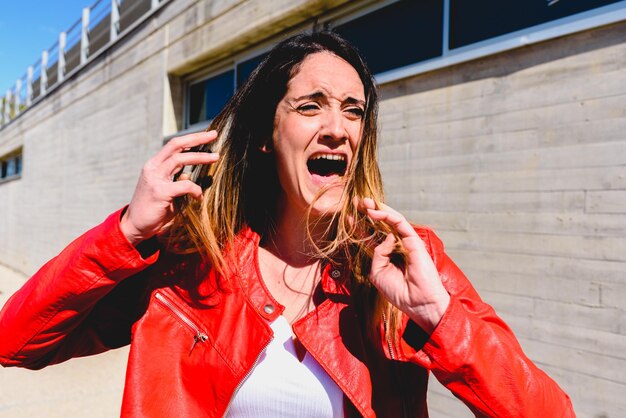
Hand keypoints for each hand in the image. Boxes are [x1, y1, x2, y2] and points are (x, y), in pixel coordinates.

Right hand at [120, 131, 218, 244]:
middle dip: (196, 138)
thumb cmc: (153, 209)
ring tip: (215, 158)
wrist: (135, 226)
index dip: (191, 138)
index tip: (208, 135)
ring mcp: (155, 178)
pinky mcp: (160, 192)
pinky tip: (199, 197)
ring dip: (200, 157)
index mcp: (155, 165)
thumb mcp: (166, 190)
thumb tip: (189, 173)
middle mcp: (153, 167)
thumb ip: (176, 180)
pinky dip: (195, 189)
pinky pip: (184, 185)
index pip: (174, 145)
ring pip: (180, 159)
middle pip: (176, 144)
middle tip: (214, 135)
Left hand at [358, 198, 449, 333]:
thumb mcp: (377, 272)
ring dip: (377, 209)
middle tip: (356, 202)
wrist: (416, 301)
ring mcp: (405, 242)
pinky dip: (387, 216)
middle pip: (380, 225)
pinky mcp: (414, 240)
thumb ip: (377, 254)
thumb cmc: (398, 291)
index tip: (348, 217)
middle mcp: (395, 246)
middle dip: (368, 212)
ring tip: (363, 202)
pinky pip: (400, 223)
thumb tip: (385, 238)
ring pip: (390, 220)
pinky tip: (374, 213)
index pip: (371, 236)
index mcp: (386, 255)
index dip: (359, 226)